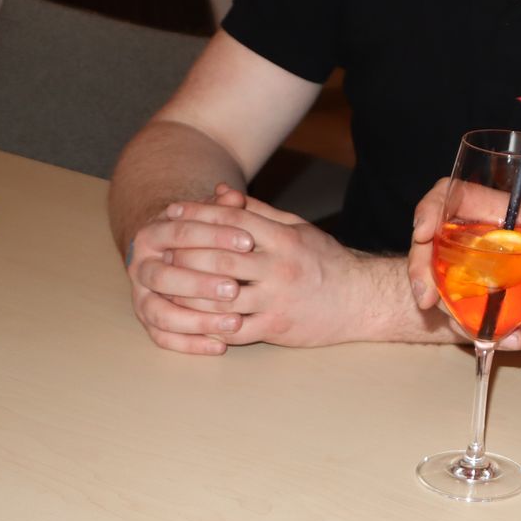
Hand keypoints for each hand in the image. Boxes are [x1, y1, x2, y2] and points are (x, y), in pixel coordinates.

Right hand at [124, 183, 260, 355]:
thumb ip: (221, 207)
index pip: (179, 232)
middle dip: (200, 284)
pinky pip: (163, 338)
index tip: (249, 242)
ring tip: (234, 323)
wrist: (176, 250)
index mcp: (152, 234)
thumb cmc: (203, 231)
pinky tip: (221, 346)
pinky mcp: (149, 321)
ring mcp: (141, 296)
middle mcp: (140, 266)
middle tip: (236, 288)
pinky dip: (190, 344)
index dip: (213, 235)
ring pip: (159, 313)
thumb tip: (233, 196)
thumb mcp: (211, 215)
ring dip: (196, 320)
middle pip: (163, 277)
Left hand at [158, 185, 391, 348]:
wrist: (361, 300)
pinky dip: (207, 324)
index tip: (172, 211)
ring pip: (220, 296)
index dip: (199, 214)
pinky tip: (189, 318)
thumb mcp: (296, 229)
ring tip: (165, 284)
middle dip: (185, 253)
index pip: (232, 220)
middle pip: (220, 258)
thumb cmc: (325, 261)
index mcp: (284, 238)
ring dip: (188, 291)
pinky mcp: (276, 328)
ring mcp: (276, 300)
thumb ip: (258, 212)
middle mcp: (279, 267)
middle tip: (159, 248)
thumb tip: (222, 192)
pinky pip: (233, 328)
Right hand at [408, 180, 520, 350]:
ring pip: (437, 282)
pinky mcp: (476, 304)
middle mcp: (482, 241)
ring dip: (447, 311)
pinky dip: (473, 333)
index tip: (422, 233)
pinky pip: (457, 316)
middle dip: (420, 268)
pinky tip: (509, 340)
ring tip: (486, 334)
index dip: (433, 207)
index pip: (457, 196)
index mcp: (505, 218)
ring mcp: (475, 273)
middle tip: (427, 300)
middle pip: (431, 241)